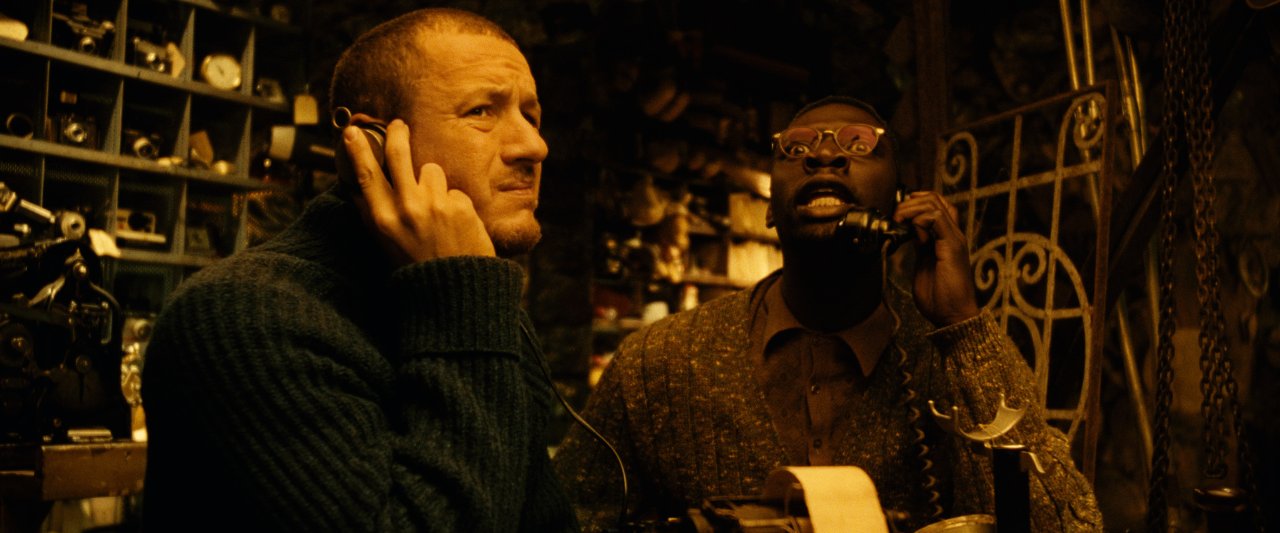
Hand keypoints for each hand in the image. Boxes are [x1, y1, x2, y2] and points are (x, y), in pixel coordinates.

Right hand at [343, 119, 494, 265]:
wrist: (456, 291)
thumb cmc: (418, 266)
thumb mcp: (386, 243)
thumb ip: (374, 213)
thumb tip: (357, 186)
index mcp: (383, 219)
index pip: (366, 174)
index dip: (358, 150)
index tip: (352, 131)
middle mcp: (407, 208)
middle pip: (398, 155)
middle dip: (397, 134)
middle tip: (399, 125)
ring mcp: (435, 204)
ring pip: (431, 170)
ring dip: (434, 183)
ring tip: (438, 210)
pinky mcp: (460, 205)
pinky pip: (454, 190)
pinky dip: (455, 203)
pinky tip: (456, 224)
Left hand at [893, 191, 979, 326]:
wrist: (953, 314)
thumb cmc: (939, 296)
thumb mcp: (924, 263)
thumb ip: (921, 245)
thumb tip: (912, 230)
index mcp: (947, 238)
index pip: (937, 206)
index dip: (916, 202)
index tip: (899, 212)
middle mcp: (953, 235)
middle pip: (937, 200)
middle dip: (911, 202)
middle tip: (896, 215)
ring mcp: (954, 239)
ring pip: (936, 205)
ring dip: (912, 208)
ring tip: (899, 218)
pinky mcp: (953, 246)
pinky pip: (937, 219)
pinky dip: (920, 218)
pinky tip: (911, 228)